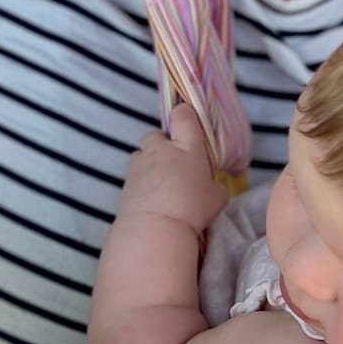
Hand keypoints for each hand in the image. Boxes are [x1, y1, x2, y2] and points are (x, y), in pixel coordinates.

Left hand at [120, 104, 227, 234]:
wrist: (155, 228)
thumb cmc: (192, 208)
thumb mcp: (217, 197)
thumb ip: (214, 186)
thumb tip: (211, 187)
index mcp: (186, 146)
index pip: (183, 115)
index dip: (185, 116)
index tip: (189, 126)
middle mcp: (160, 149)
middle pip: (156, 135)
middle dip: (163, 145)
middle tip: (175, 165)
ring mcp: (139, 164)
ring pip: (142, 154)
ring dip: (149, 164)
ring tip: (160, 185)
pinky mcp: (125, 182)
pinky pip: (134, 174)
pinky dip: (141, 182)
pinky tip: (150, 198)